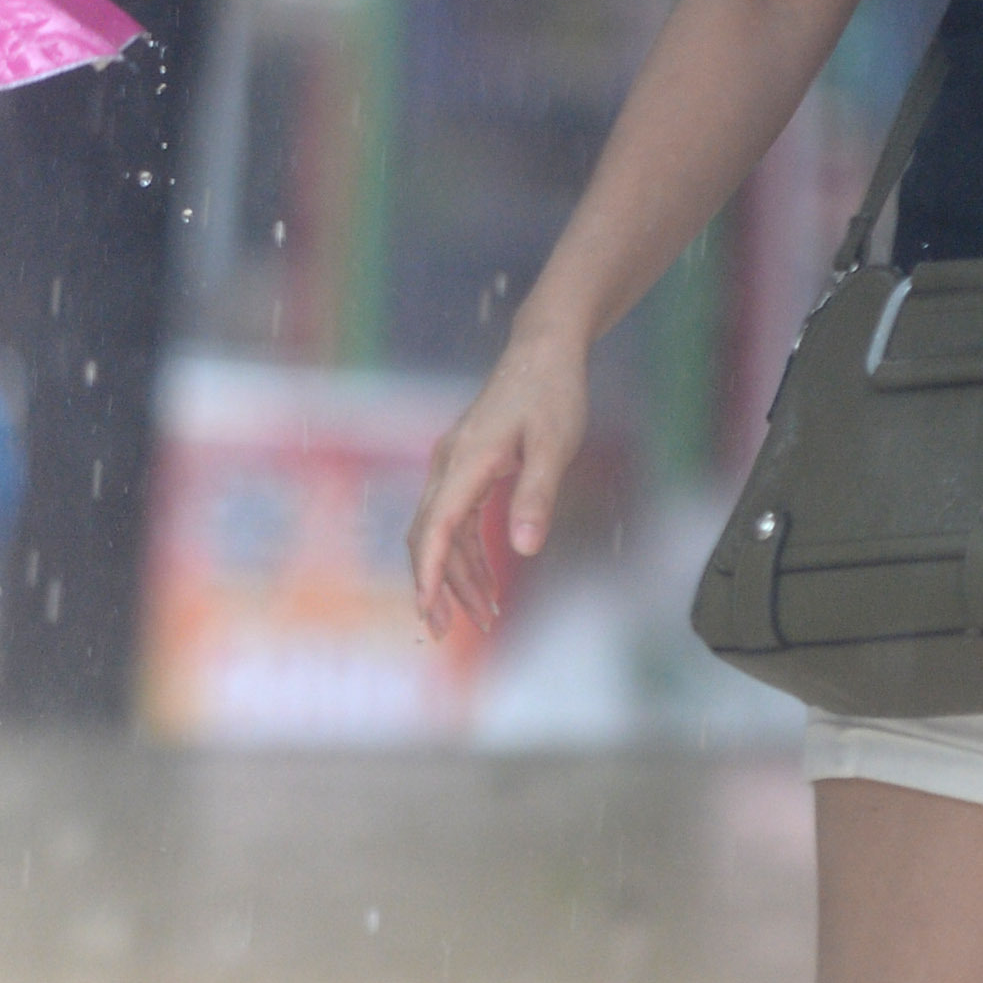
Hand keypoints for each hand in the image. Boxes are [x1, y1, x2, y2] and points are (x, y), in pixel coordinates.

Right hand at [406, 318, 587, 639]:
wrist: (542, 351)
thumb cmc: (552, 393)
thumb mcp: (555, 445)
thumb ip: (537, 497)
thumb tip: (524, 551)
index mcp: (465, 461)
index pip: (437, 527)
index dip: (429, 572)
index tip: (427, 610)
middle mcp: (447, 466)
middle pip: (428, 537)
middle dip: (435, 586)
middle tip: (446, 631)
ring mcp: (451, 468)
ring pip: (441, 533)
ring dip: (456, 575)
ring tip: (482, 615)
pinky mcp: (463, 470)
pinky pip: (457, 521)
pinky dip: (468, 553)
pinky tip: (487, 579)